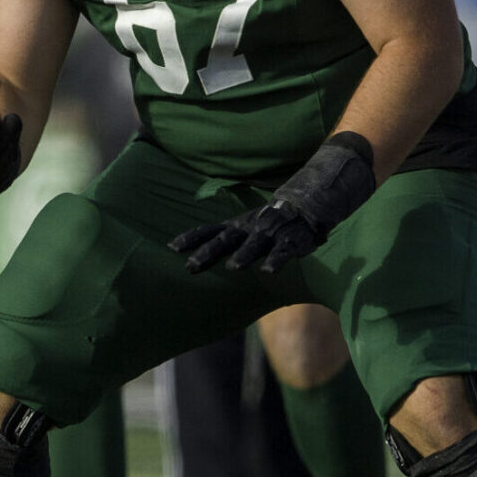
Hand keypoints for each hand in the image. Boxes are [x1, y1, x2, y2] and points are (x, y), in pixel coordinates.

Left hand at [170, 132, 375, 273]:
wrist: (305, 204)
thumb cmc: (267, 220)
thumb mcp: (242, 224)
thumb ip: (222, 236)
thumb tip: (194, 247)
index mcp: (237, 225)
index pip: (210, 230)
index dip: (191, 239)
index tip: (171, 247)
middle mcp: (249, 228)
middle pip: (225, 240)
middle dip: (208, 253)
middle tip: (191, 266)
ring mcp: (270, 234)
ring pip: (255, 245)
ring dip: (244, 254)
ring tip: (234, 267)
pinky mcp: (290, 241)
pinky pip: (282, 252)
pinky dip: (276, 260)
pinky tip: (269, 271)